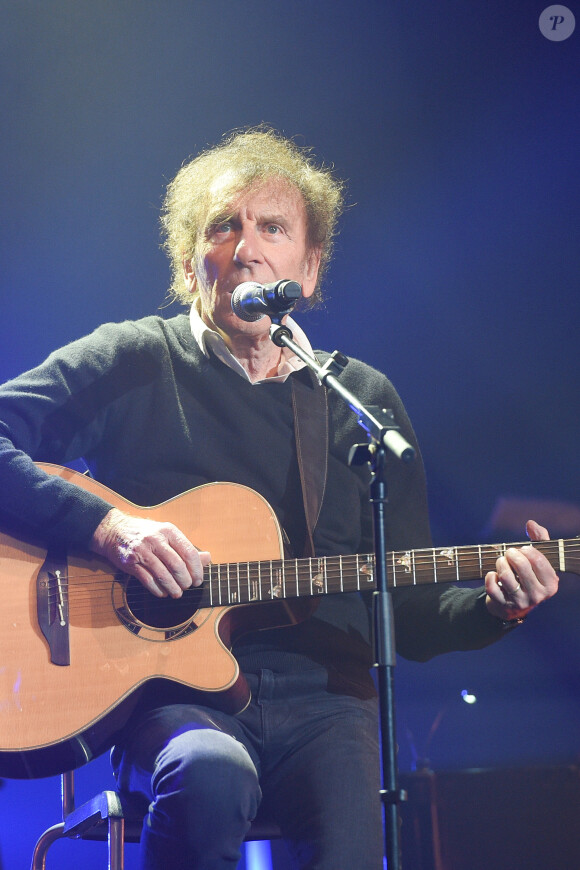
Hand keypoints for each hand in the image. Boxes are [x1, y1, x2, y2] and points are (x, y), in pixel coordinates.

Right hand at [90, 508, 210, 597]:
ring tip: (177, 593)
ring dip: (173, 588)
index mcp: (169, 531)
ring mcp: (142, 551)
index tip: (199, 580)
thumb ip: (186, 547)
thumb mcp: (167, 535)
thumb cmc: (147, 534)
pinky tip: (163, 593)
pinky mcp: (131, 563)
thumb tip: (208, 558)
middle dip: (185, 581)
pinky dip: (158, 590)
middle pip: (177, 566)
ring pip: (163, 575)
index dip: (197, 570)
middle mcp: (156, 540)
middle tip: (187, 587)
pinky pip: (148, 581)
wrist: (115, 531)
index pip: (189, 553)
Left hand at [485, 520, 558, 620]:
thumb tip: (531, 523)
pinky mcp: (503, 605)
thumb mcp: (539, 559)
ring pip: (506, 576)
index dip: (526, 550)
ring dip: (500, 563)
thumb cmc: (529, 576)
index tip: (522, 549)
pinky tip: (493, 574)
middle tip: (509, 553)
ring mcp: (520, 602)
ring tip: (501, 561)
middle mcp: (538, 595)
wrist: (514, 605)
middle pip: (521, 566)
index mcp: (550, 584)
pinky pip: (492, 587)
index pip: (538, 560)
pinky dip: (489, 577)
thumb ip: (539, 539)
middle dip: (511, 554)